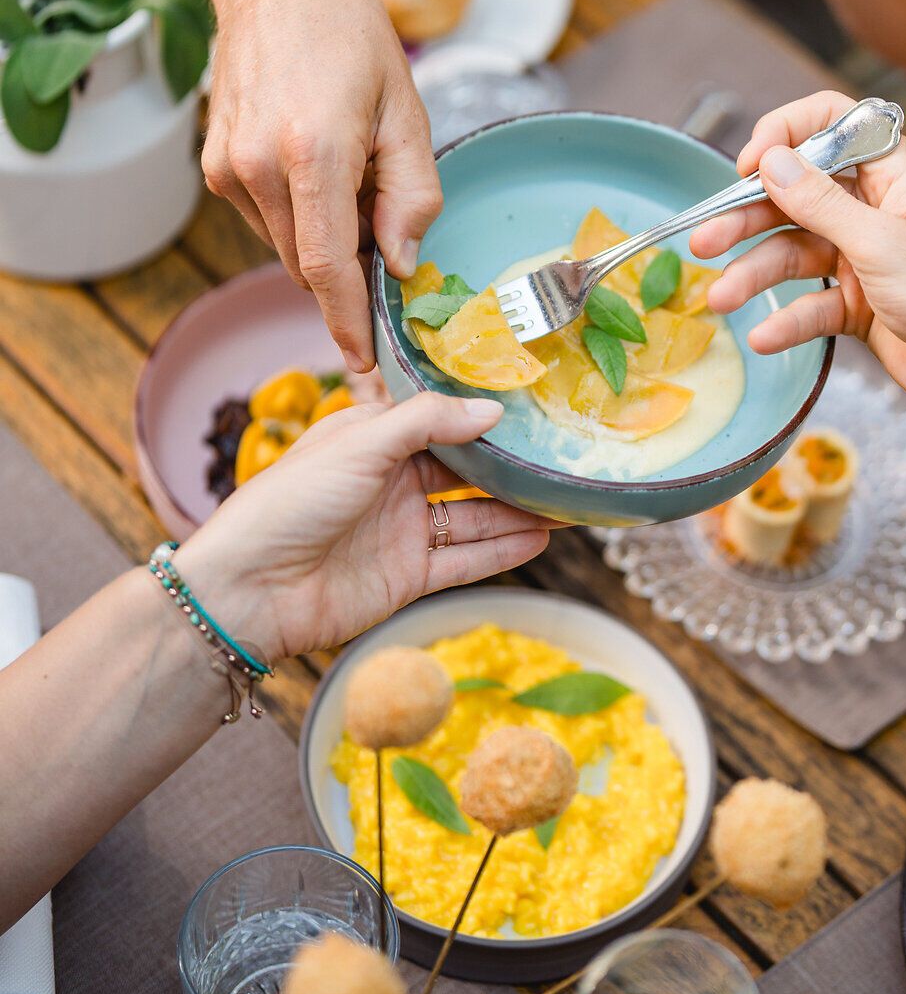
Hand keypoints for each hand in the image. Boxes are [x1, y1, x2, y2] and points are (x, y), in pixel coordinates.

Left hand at [178, 392, 549, 664]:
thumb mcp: (360, 443)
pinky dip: (502, 550)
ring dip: (518, 510)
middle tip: (562, 456)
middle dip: (510, 466)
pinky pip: (465, 560)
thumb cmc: (290, 501)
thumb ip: (428, 422)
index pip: (437, 419)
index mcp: (372, 438)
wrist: (250, 590)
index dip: (479, 413)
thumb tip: (493, 409)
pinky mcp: (407, 576)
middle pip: (464, 470)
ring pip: (473, 516)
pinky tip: (541, 537)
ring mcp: (401, 530)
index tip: (530, 402)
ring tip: (568, 501)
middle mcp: (391, 481)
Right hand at [201, 0, 440, 372]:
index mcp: (312, 155)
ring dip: (327, 238)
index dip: (350, 327)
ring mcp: (227, 169)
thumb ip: (412, 194)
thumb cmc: (350, 34)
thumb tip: (401, 265)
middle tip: (388, 230)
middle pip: (310, 266)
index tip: (369, 369)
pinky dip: (302, 214)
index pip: (329, 270)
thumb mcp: (406, 111)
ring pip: (288, 246)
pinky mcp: (215, 165)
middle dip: (351, 272)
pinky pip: (268, 219)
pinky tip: (320, 163)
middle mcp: (256, 168)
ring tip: (353, 172)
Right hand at [688, 91, 905, 431]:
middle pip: (796, 195)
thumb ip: (820, 202)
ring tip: (720, 300)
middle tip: (703, 240)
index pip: (829, 123)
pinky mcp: (862, 304)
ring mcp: (867, 257)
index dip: (784, 136)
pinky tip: (766, 338)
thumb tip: (770, 160)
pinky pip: (811, 303)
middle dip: (748, 217)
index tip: (747, 167)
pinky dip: (788, 319)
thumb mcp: (881, 243)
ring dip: (756, 274)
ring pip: (796, 253)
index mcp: (893, 171)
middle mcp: (876, 207)